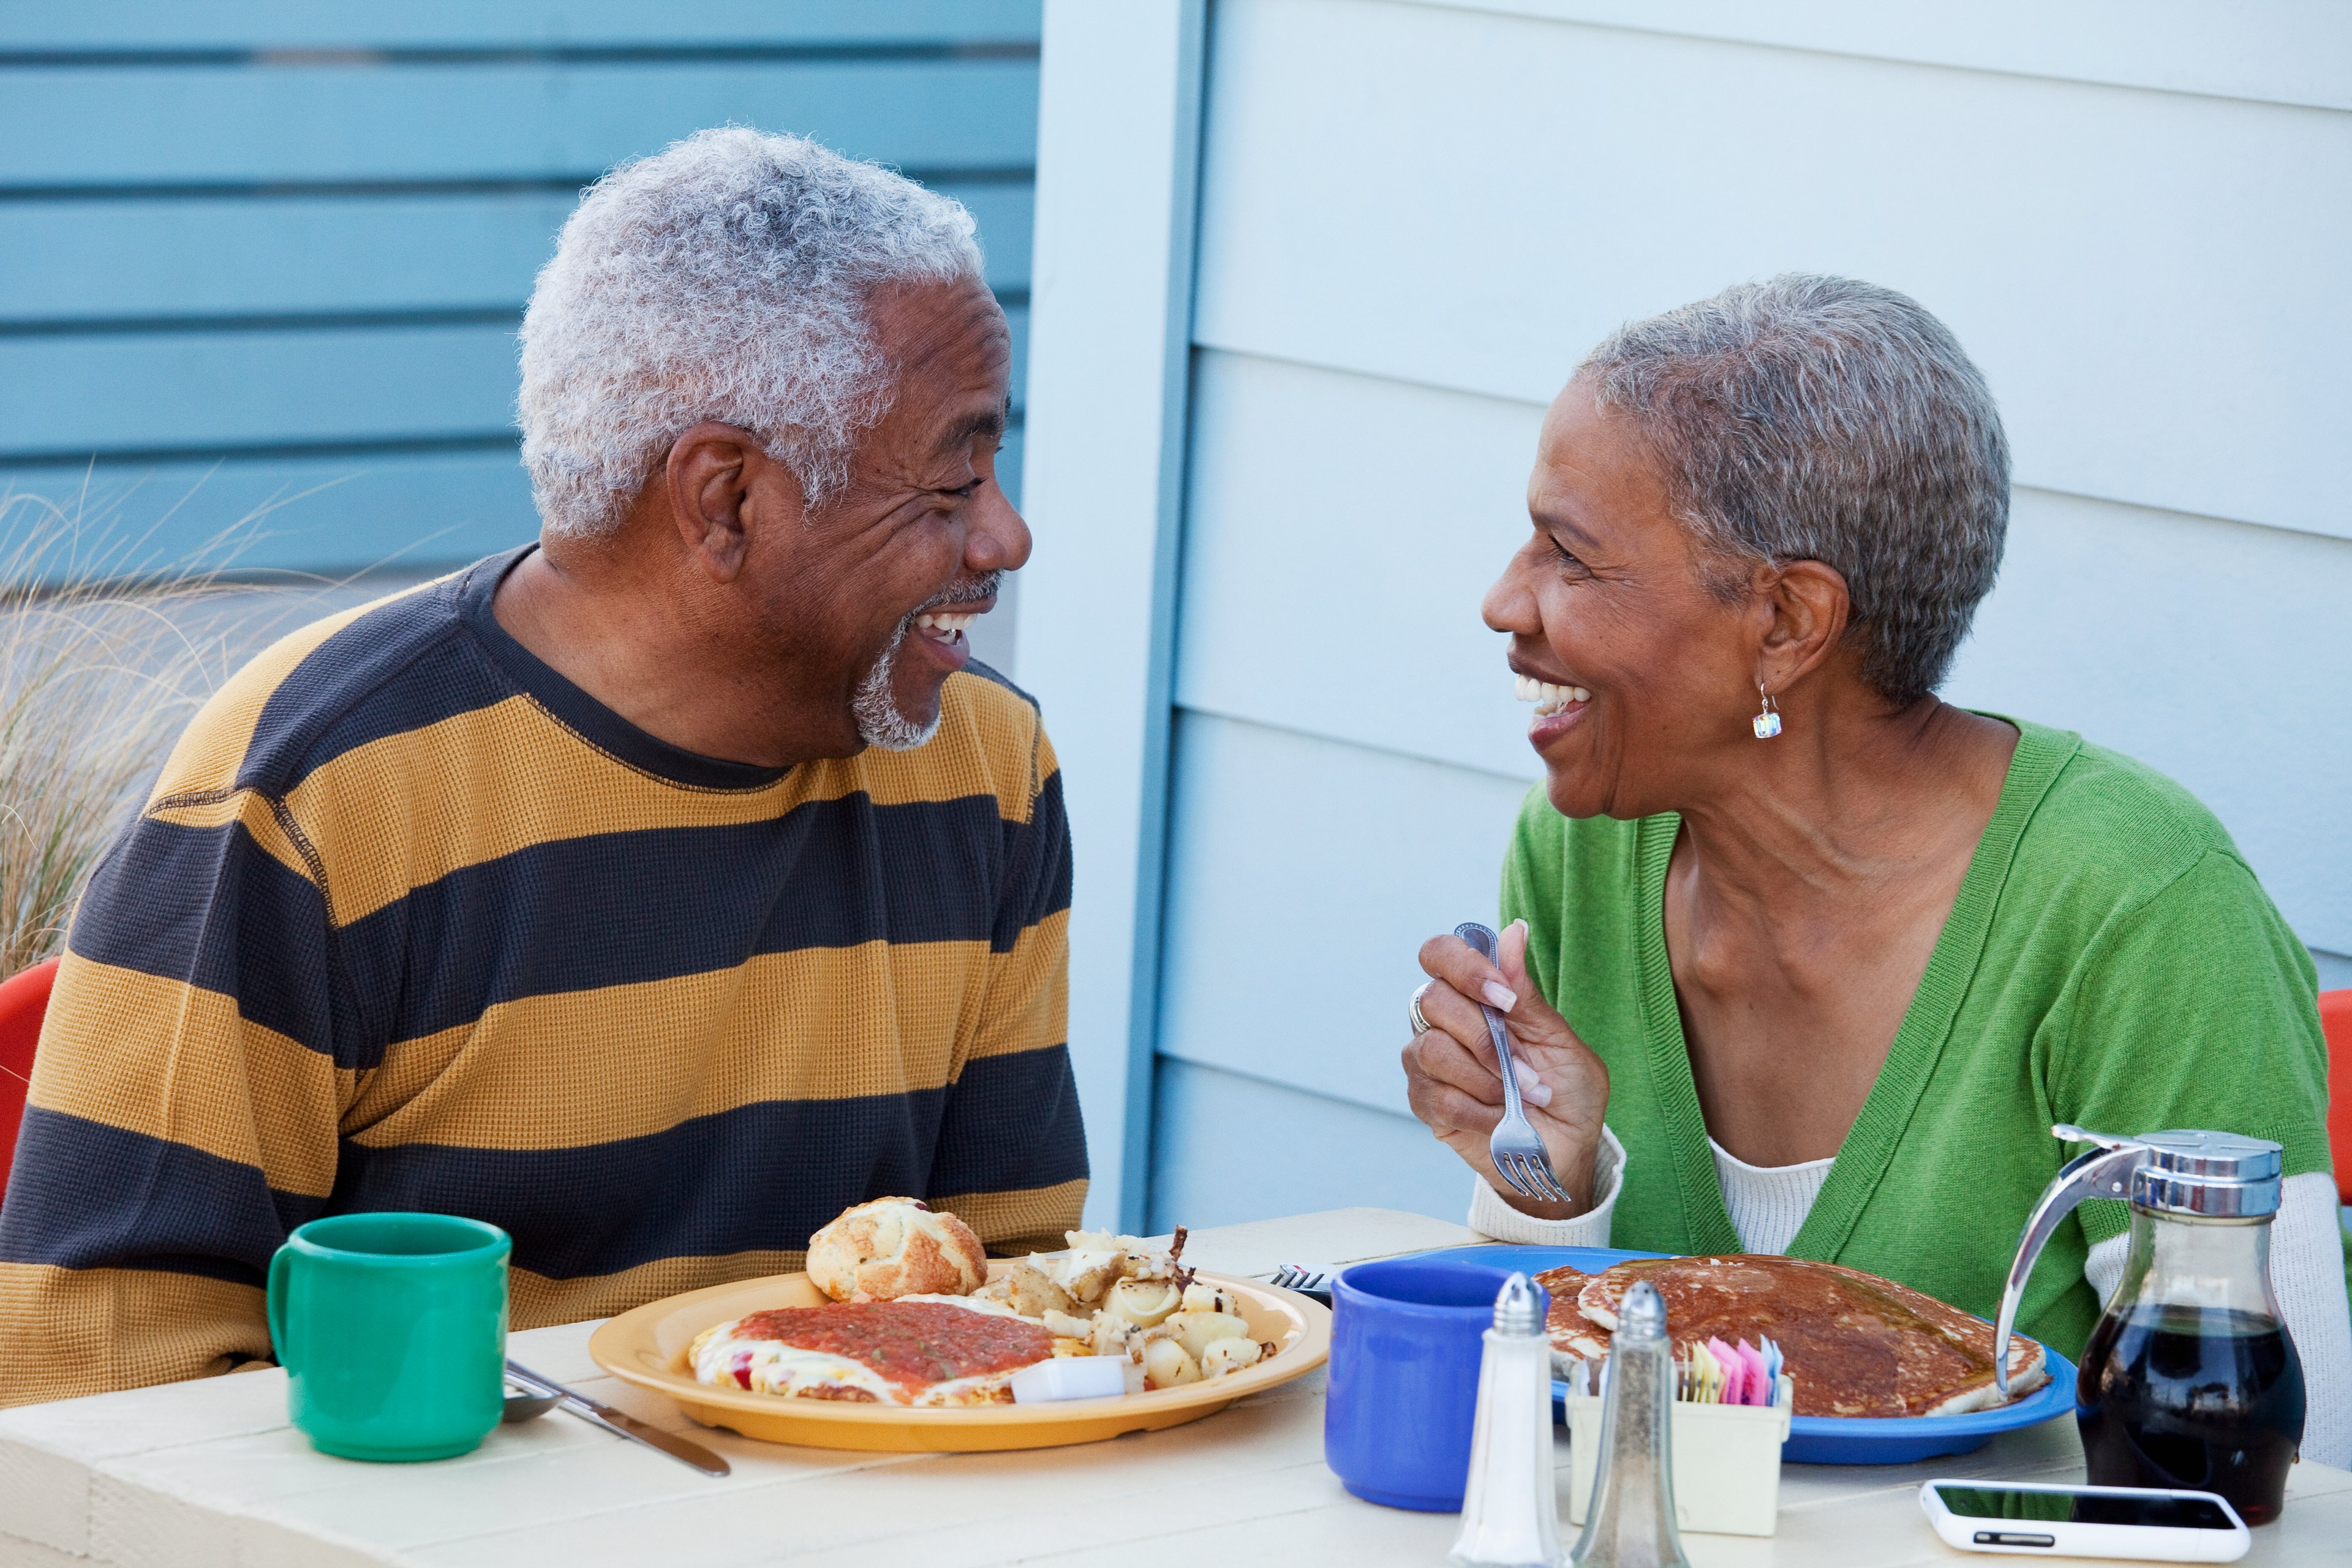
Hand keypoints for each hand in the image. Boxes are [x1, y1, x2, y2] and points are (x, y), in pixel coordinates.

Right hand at [1402, 919, 1608, 1218]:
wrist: (1564, 1152)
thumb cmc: (1566, 1091)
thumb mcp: (1557, 1039)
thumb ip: (1525, 992)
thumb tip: (1514, 929)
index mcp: (1476, 994)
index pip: (1440, 953)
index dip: (1464, 967)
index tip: (1503, 999)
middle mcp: (1444, 1021)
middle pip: (1432, 1000)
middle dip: (1483, 1038)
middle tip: (1525, 1070)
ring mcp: (1428, 1061)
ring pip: (1431, 1050)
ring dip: (1485, 1079)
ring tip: (1518, 1098)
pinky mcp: (1424, 1102)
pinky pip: (1437, 1096)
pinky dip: (1478, 1110)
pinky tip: (1499, 1118)